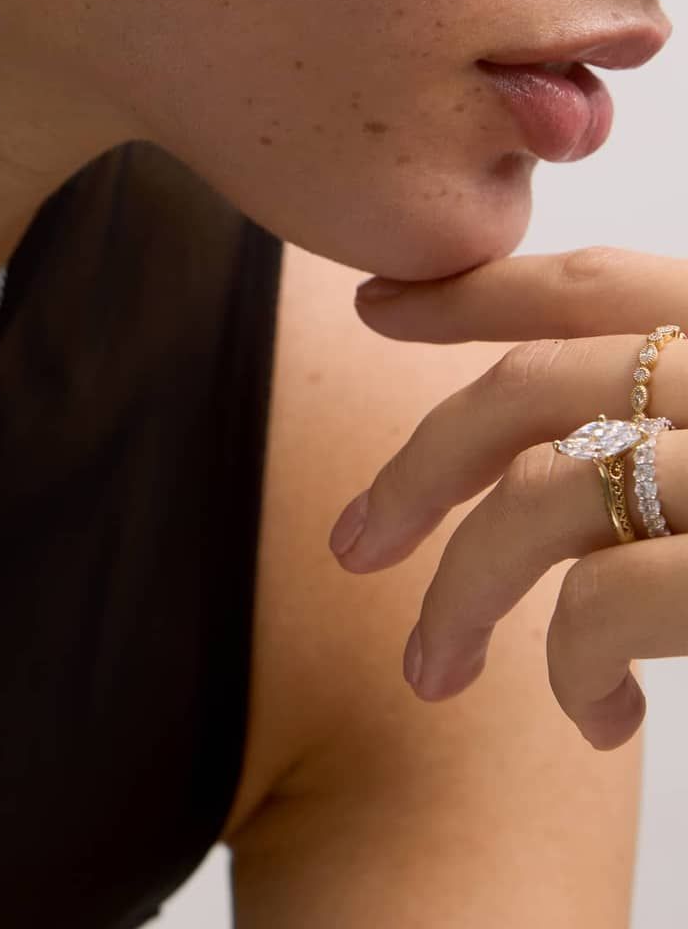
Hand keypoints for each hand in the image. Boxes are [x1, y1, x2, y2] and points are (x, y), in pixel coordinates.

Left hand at [326, 246, 685, 749]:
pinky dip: (575, 666)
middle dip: (421, 466)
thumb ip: (678, 405)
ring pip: (539, 500)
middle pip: (531, 391)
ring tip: (433, 670)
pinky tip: (593, 715)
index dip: (471, 295)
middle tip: (350, 545)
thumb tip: (576, 458)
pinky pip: (605, 604)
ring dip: (464, 595)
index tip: (373, 307)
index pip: (591, 288)